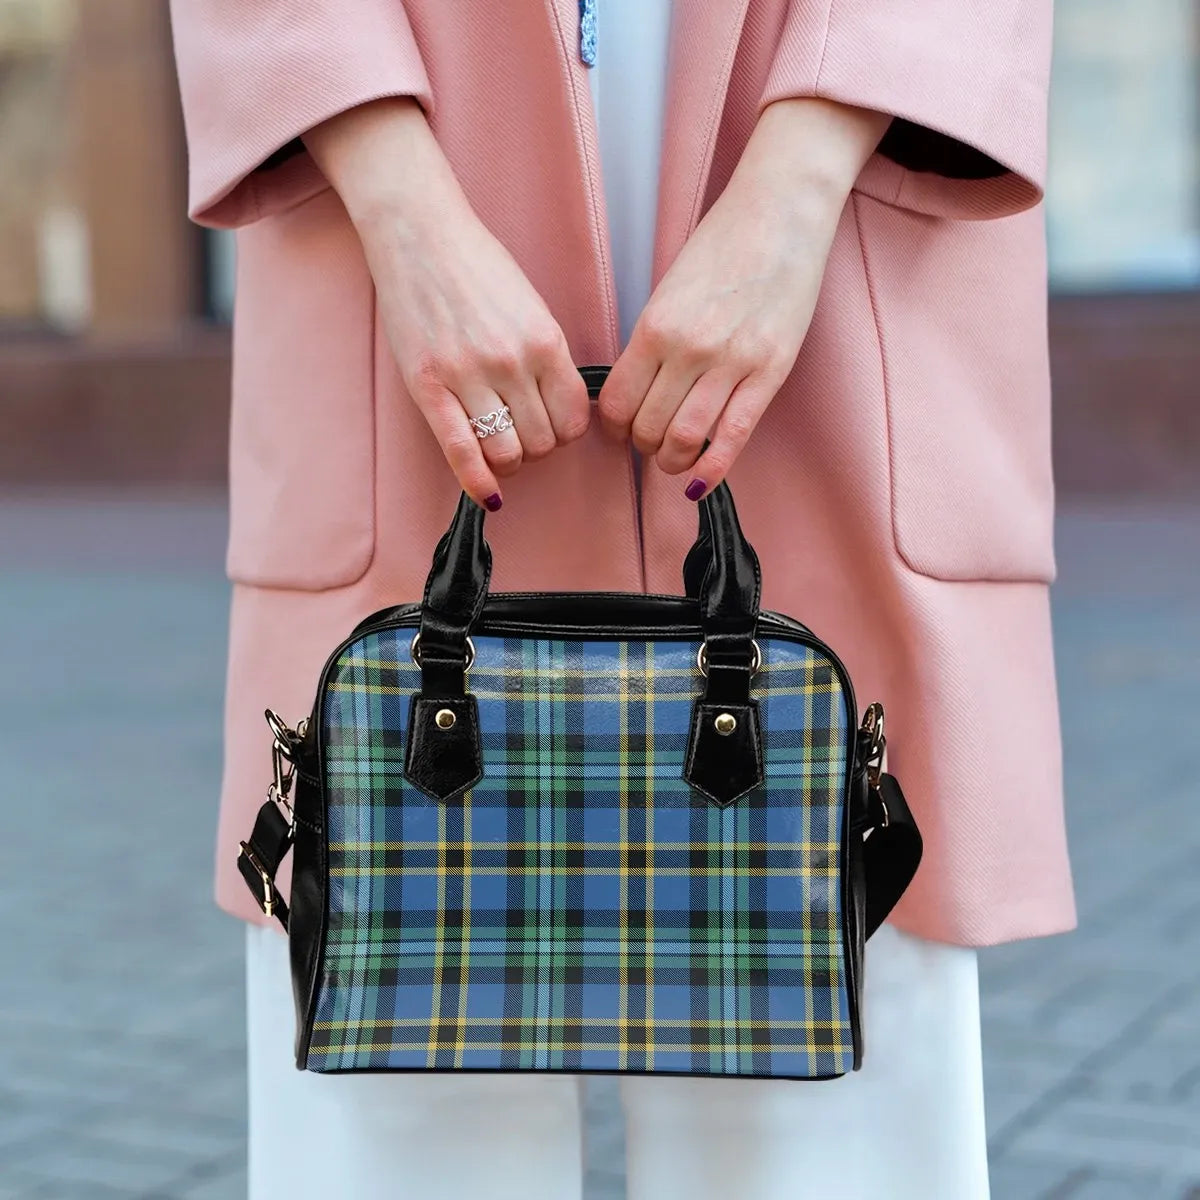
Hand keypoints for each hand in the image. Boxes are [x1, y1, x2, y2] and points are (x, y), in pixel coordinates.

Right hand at [305, 99, 588, 510]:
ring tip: (499, 445)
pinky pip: (461, 452)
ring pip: (507, 454)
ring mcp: (469, 376)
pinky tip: (488, 497)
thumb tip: (559, 410)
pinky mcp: (429, 387)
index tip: (552, 426)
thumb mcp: (531, 306)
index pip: (573, 419)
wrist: (419, 232)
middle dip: (537, 447)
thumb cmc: (477, 266)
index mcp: (545, 341)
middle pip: (542, 442)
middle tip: (522, 433)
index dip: (565, 432)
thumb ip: (547, 357)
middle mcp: (511, 362)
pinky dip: (478, 483)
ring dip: (509, 461)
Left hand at [597, 98, 890, 498]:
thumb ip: (652, 342)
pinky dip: (711, 468)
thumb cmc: (722, 245)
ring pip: (685, 439)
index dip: (613, 428)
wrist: (782, 211)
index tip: (619, 430)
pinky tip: (699, 482)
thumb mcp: (669, 290)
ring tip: (673, 458)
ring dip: (672, 461)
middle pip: (648, 427)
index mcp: (654, 326)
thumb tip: (638, 392)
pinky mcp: (770, 373)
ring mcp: (731, 363)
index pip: (616, 403)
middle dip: (642, 446)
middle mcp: (688, 349)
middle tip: (648, 445)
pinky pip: (733, 437)